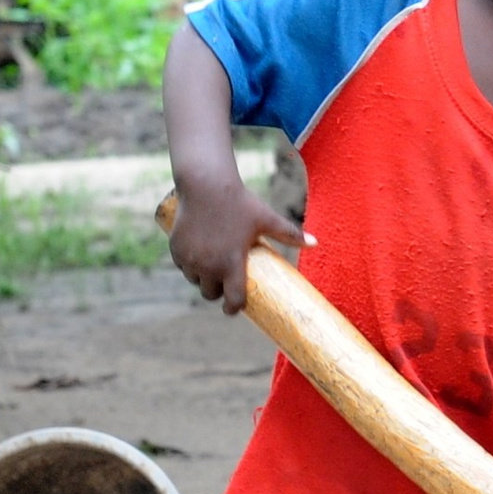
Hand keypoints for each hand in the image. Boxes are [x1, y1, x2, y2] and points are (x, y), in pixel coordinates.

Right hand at [168, 180, 303, 313]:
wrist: (206, 185)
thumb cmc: (240, 203)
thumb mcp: (266, 218)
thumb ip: (290, 233)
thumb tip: (316, 242)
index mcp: (231, 263)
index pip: (233, 299)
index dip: (234, 307)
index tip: (234, 309)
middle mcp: (208, 266)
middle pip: (210, 294)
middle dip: (217, 292)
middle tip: (224, 284)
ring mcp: (190, 259)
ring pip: (195, 281)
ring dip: (202, 280)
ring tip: (211, 271)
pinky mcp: (176, 250)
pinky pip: (182, 267)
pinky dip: (188, 266)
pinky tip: (196, 259)